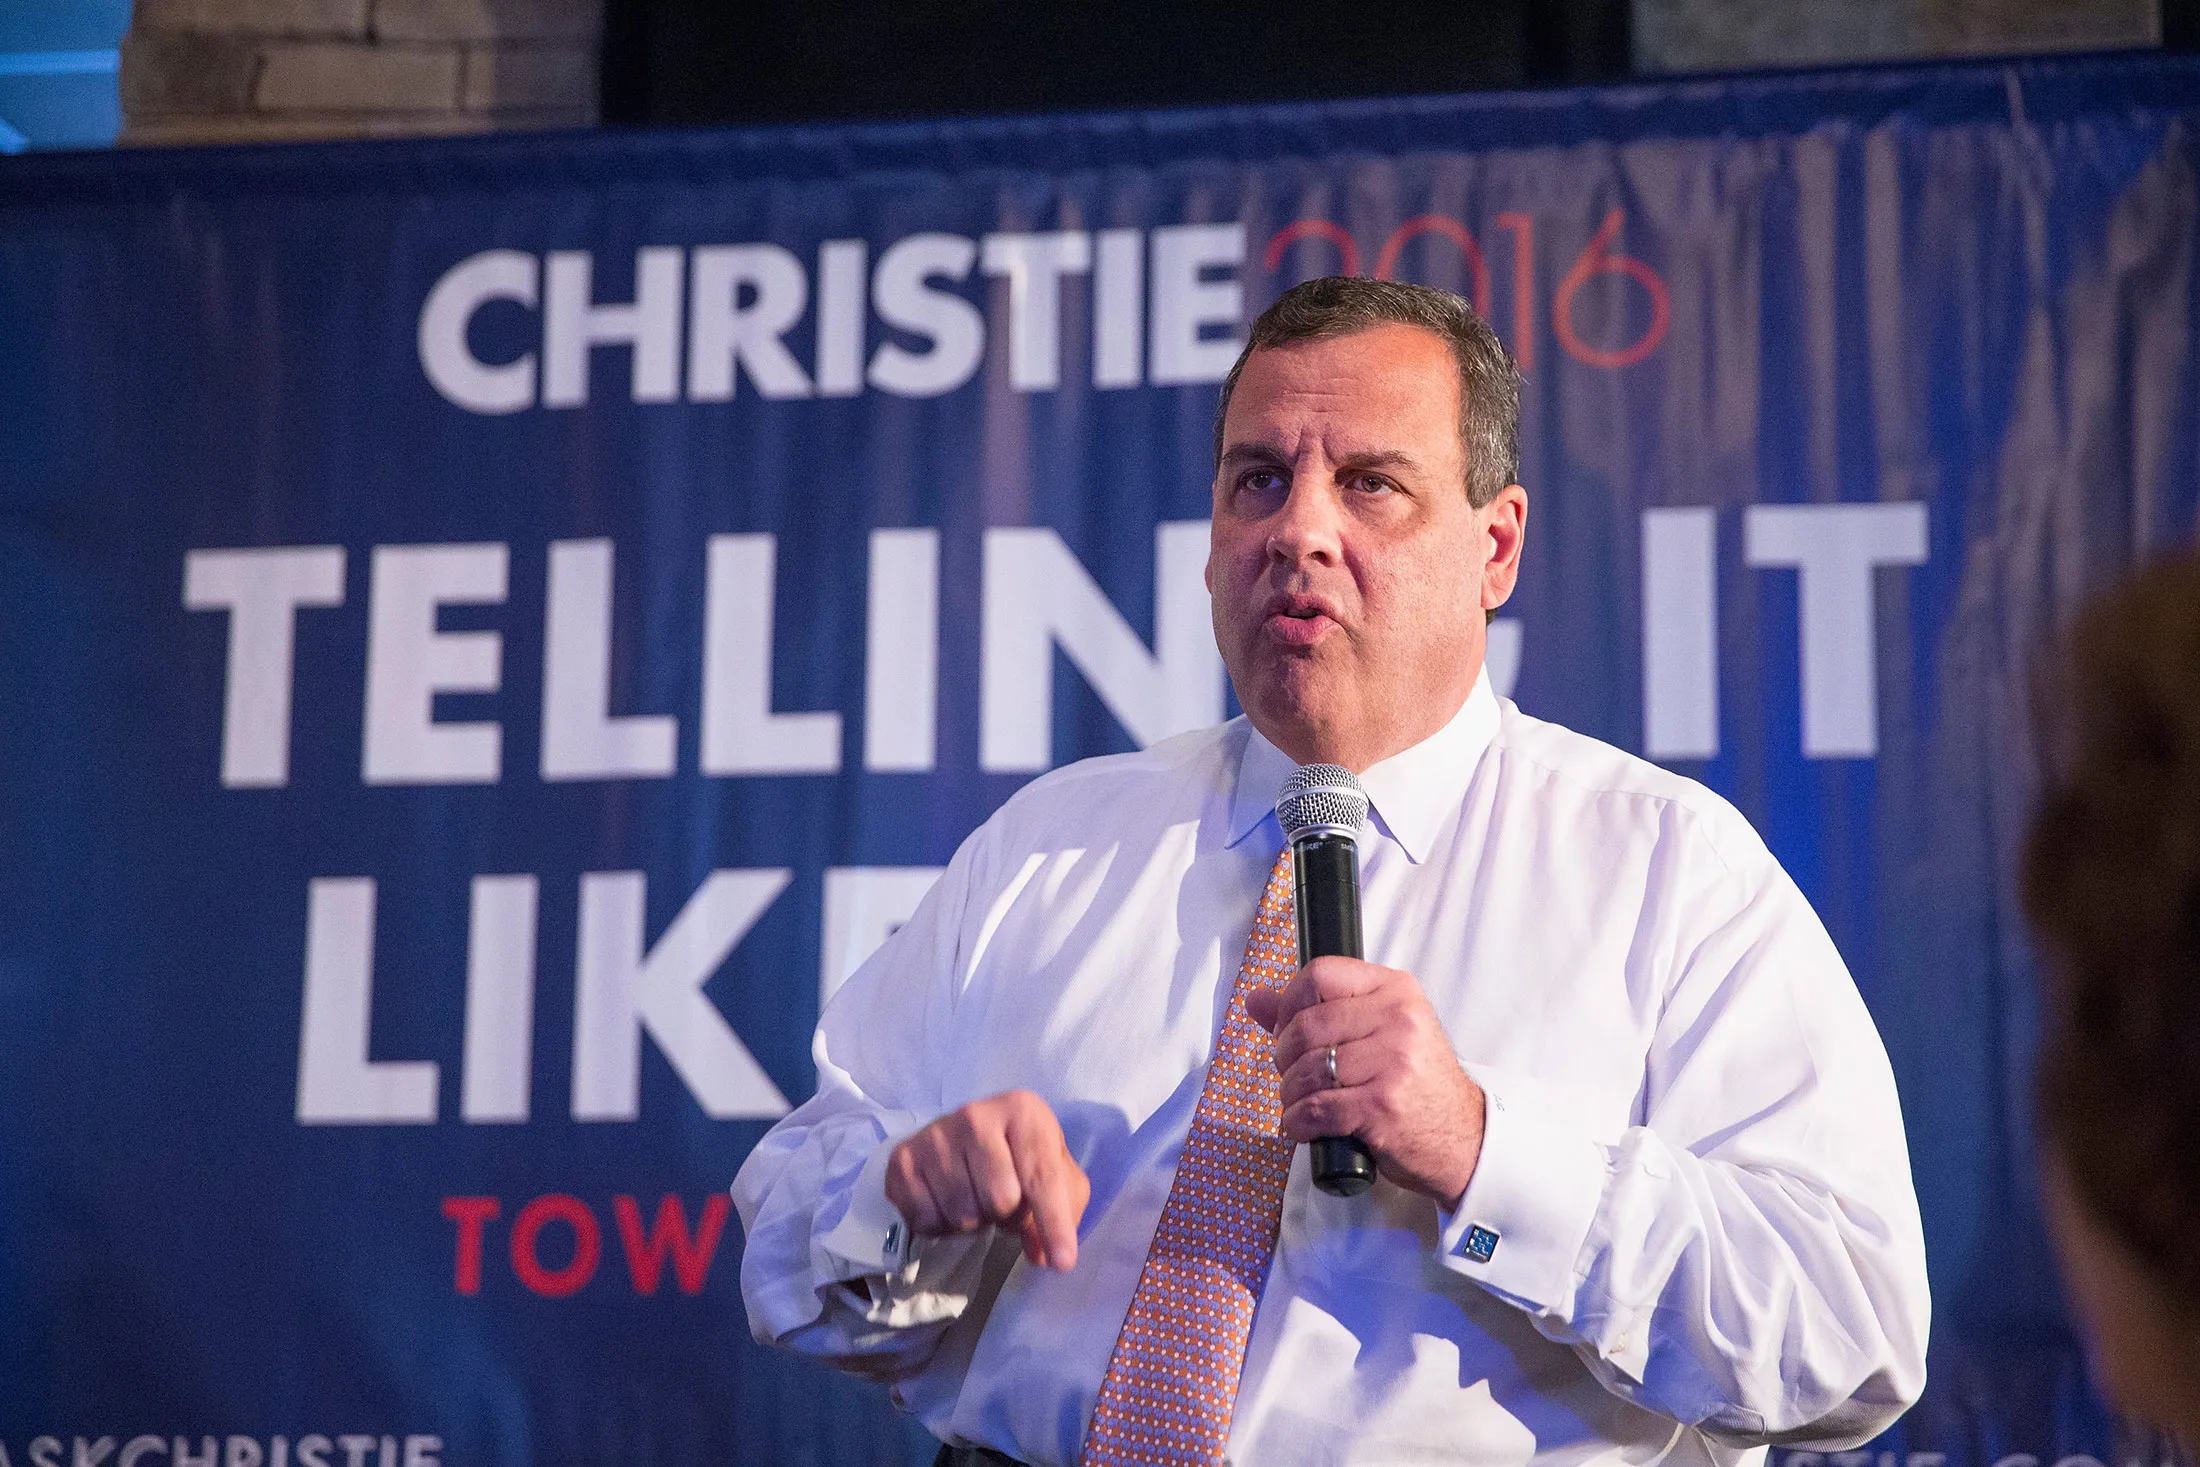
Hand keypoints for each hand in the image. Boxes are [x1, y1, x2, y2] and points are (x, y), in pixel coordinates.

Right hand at [885, 1089, 1091, 1270]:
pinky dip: (941, 1226)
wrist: (959, 1139)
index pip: (1042, 1177)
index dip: (1055, 1223)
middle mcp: (976, 1114)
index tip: (1063, 1263)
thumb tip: (1044, 1254)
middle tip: (1002, 1202)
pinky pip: (927, 1221)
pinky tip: (947, 1203)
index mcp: (1023, 1111)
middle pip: (1001, 1199)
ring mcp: (935, 1135)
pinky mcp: (902, 1159)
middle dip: (1006, 1215)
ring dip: (974, 1222)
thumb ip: (1064, 1210)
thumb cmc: (1017, 1158)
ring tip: (974, 1199)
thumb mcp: (1054, 1172)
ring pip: (963, 1214)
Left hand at [1244, 956, 1485, 1207]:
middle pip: (1306, 1025)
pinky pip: (1315, 1109)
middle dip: (1285, 1056)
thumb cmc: (1416, 1083)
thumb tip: (1256, 999)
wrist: (1463, 1137)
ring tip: (1302, 1102)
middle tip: (1294, 1074)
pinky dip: (1298, 1123)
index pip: (1320, 974)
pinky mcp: (1382, 1106)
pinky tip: (1306, 1126)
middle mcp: (1397, 1020)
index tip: (1288, 1028)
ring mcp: (1392, 1063)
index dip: (1290, 1003)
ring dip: (1291, 1093)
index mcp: (1395, 990)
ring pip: (1306, 1070)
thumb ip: (1317, 1012)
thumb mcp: (1380, 1032)